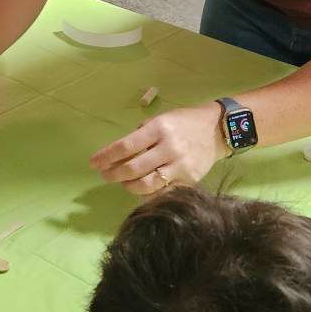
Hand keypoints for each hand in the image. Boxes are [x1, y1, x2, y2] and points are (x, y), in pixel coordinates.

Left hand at [91, 102, 222, 195]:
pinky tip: (141, 189)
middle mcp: (168, 148)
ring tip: (123, 182)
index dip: (106, 156)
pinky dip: (148, 193)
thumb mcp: (161, 119)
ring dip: (129, 186)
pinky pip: (163, 191)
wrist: (217, 130)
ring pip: (146, 184)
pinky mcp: (188, 180)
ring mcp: (180, 166)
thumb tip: (119, 153)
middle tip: (105, 175)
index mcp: (159, 129)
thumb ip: (141, 135)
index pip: (126, 146)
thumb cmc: (184, 122)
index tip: (93, 163)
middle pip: (133, 168)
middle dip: (113, 174)